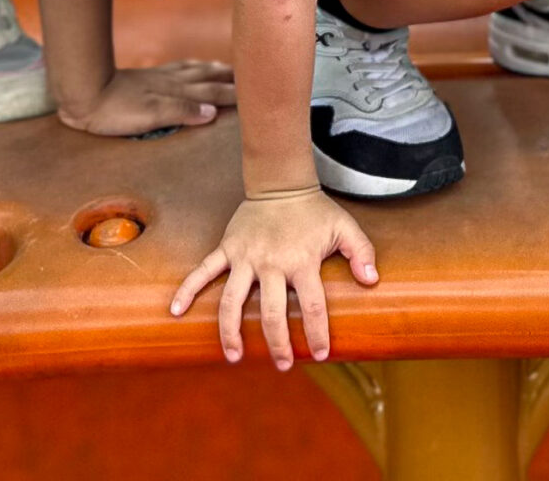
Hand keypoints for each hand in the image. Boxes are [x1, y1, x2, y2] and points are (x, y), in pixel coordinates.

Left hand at [55, 61, 235, 136]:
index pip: (212, 93)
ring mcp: (159, 78)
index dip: (234, 94)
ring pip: (194, 71)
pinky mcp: (147, 77)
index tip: (256, 94)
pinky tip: (189, 69)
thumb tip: (213, 112)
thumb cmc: (115, 111)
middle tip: (252, 76)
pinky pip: (178, 69)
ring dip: (213, 70)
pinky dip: (191, 67)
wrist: (85, 92)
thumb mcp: (150, 116)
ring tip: (228, 69)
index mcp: (176, 93)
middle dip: (230, 79)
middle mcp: (172, 83)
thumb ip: (181, 112)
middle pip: (207, 78)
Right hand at [169, 188, 377, 369]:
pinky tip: (176, 312)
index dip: (317, 333)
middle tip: (282, 365)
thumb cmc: (314, 210)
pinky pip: (204, 271)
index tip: (321, 354)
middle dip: (277, 343)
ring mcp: (245, 257)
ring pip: (232, 300)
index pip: (312, 305)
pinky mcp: (227, 248)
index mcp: (301, 261)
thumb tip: (372, 281)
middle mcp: (271, 262)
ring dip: (231, 332)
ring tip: (235, 356)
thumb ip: (362, 252)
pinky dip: (189, 290)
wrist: (281, 183)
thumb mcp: (345, 227)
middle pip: (270, 312)